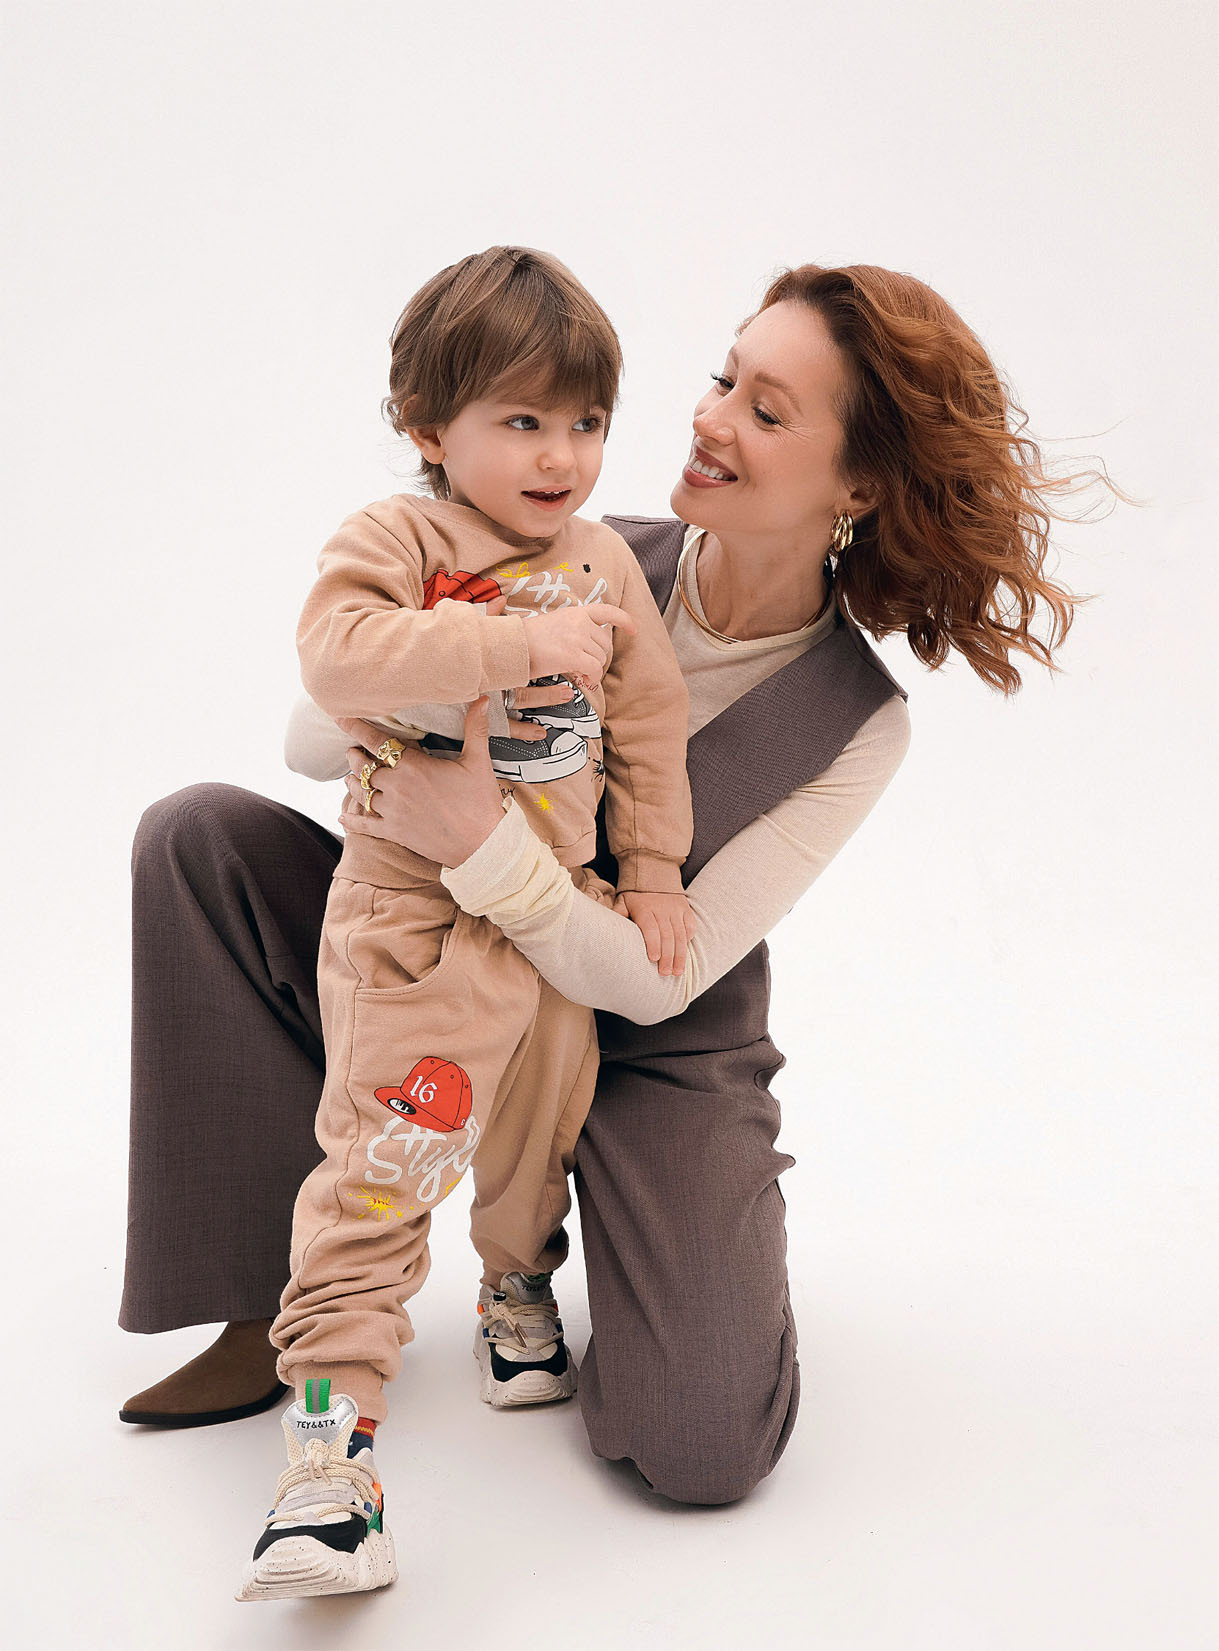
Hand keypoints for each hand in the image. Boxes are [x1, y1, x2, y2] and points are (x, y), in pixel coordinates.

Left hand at [337, 699, 506, 866]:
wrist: (483, 845)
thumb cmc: (481, 802)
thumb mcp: (479, 761)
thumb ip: (475, 728)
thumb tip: (482, 698)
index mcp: (414, 766)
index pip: (377, 741)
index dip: (357, 728)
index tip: (341, 718)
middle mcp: (397, 787)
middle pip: (363, 767)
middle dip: (355, 757)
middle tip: (352, 751)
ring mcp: (393, 811)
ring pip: (360, 793)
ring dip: (352, 783)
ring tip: (349, 777)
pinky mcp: (395, 832)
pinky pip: (364, 826)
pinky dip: (351, 821)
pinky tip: (342, 817)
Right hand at [524, 602, 636, 685]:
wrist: (511, 646)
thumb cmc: (527, 639)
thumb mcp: (554, 624)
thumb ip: (573, 627)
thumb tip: (587, 642)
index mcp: (574, 612)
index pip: (606, 610)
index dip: (623, 620)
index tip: (634, 629)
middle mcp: (578, 622)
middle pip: (604, 643)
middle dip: (597, 656)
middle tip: (583, 665)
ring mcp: (577, 638)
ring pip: (600, 657)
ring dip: (593, 669)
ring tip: (580, 674)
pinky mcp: (572, 655)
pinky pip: (595, 669)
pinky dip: (593, 678)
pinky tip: (585, 681)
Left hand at [612, 889, 696, 976]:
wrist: (655, 871)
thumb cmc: (636, 893)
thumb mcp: (623, 900)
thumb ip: (618, 914)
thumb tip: (606, 930)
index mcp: (645, 909)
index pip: (650, 929)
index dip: (653, 944)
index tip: (653, 959)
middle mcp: (663, 909)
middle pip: (667, 936)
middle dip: (667, 957)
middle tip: (665, 973)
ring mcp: (676, 909)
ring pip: (680, 935)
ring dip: (680, 955)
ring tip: (677, 972)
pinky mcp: (686, 909)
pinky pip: (690, 926)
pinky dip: (688, 939)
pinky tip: (684, 952)